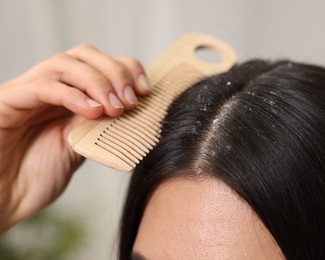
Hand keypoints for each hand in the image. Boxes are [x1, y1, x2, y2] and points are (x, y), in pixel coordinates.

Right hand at [0, 44, 149, 232]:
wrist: (1, 201)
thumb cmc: (36, 178)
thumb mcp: (79, 148)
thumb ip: (99, 126)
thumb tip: (130, 112)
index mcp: (67, 96)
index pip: (99, 63)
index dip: (126, 69)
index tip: (145, 91)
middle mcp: (47, 88)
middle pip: (84, 55)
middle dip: (115, 72)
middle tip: (131, 100)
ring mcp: (27, 92)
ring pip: (65, 63)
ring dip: (98, 82)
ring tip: (115, 108)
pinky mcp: (8, 102)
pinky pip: (42, 87)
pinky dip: (72, 95)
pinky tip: (92, 112)